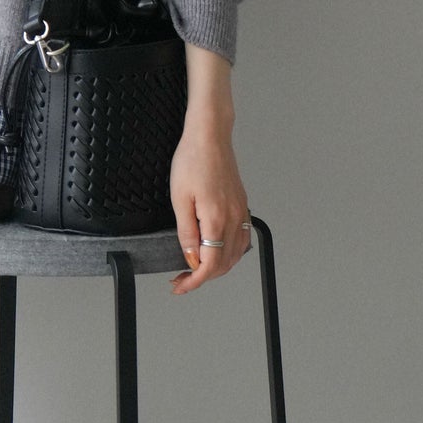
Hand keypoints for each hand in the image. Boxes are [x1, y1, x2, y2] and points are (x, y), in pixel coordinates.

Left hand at [168, 48, 251, 294]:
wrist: (210, 137)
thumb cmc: (191, 161)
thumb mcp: (180, 198)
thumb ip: (187, 232)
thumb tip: (192, 258)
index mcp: (217, 219)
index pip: (211, 265)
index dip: (195, 281)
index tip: (179, 286)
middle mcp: (234, 219)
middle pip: (225, 264)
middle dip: (203, 277)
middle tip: (181, 279)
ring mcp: (241, 212)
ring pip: (236, 254)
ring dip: (218, 267)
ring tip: (195, 268)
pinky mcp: (242, 205)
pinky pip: (241, 239)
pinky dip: (230, 253)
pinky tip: (216, 251)